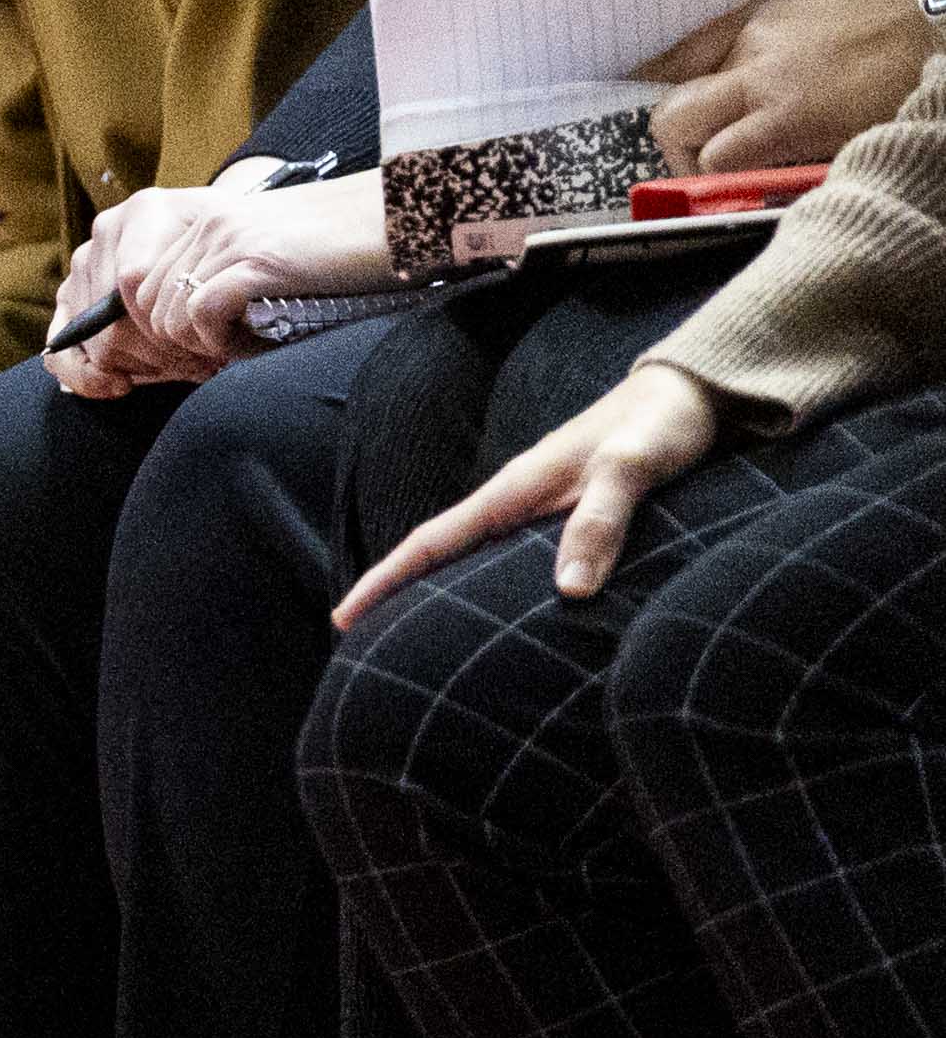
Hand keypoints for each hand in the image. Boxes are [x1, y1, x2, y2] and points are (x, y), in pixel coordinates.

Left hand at [45, 168, 390, 395]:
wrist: (404, 218)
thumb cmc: (341, 252)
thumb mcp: (263, 261)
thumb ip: (216, 281)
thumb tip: (175, 333)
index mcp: (199, 219)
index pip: (129, 282)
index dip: (144, 329)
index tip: (167, 359)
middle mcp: (202, 223)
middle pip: (139, 306)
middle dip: (169, 345)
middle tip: (217, 357)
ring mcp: (224, 240)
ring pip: (166, 317)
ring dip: (200, 347)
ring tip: (245, 346)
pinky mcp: (252, 260)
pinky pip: (201, 318)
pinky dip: (224, 344)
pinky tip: (259, 343)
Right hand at [339, 361, 723, 619]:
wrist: (694, 392)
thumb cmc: (661, 426)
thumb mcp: (632, 468)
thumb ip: (601, 522)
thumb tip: (568, 591)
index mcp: (515, 489)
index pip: (433, 540)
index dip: (385, 578)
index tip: (343, 616)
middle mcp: (517, 500)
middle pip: (441, 554)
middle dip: (397, 594)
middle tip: (363, 644)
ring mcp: (540, 508)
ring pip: (473, 558)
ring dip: (438, 592)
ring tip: (413, 638)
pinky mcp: (568, 516)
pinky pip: (510, 560)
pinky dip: (486, 585)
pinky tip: (494, 611)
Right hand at [646, 0, 937, 172]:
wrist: (943, 7)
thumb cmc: (911, 81)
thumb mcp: (861, 139)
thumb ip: (803, 161)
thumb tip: (763, 180)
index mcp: (788, 116)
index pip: (711, 159)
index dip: (710, 180)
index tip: (722, 188)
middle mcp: (757, 72)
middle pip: (672, 117)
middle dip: (678, 144)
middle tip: (705, 156)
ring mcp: (754, 31)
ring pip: (684, 74)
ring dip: (702, 101)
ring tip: (731, 110)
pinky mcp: (765, 2)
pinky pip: (710, 37)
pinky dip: (707, 60)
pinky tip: (731, 69)